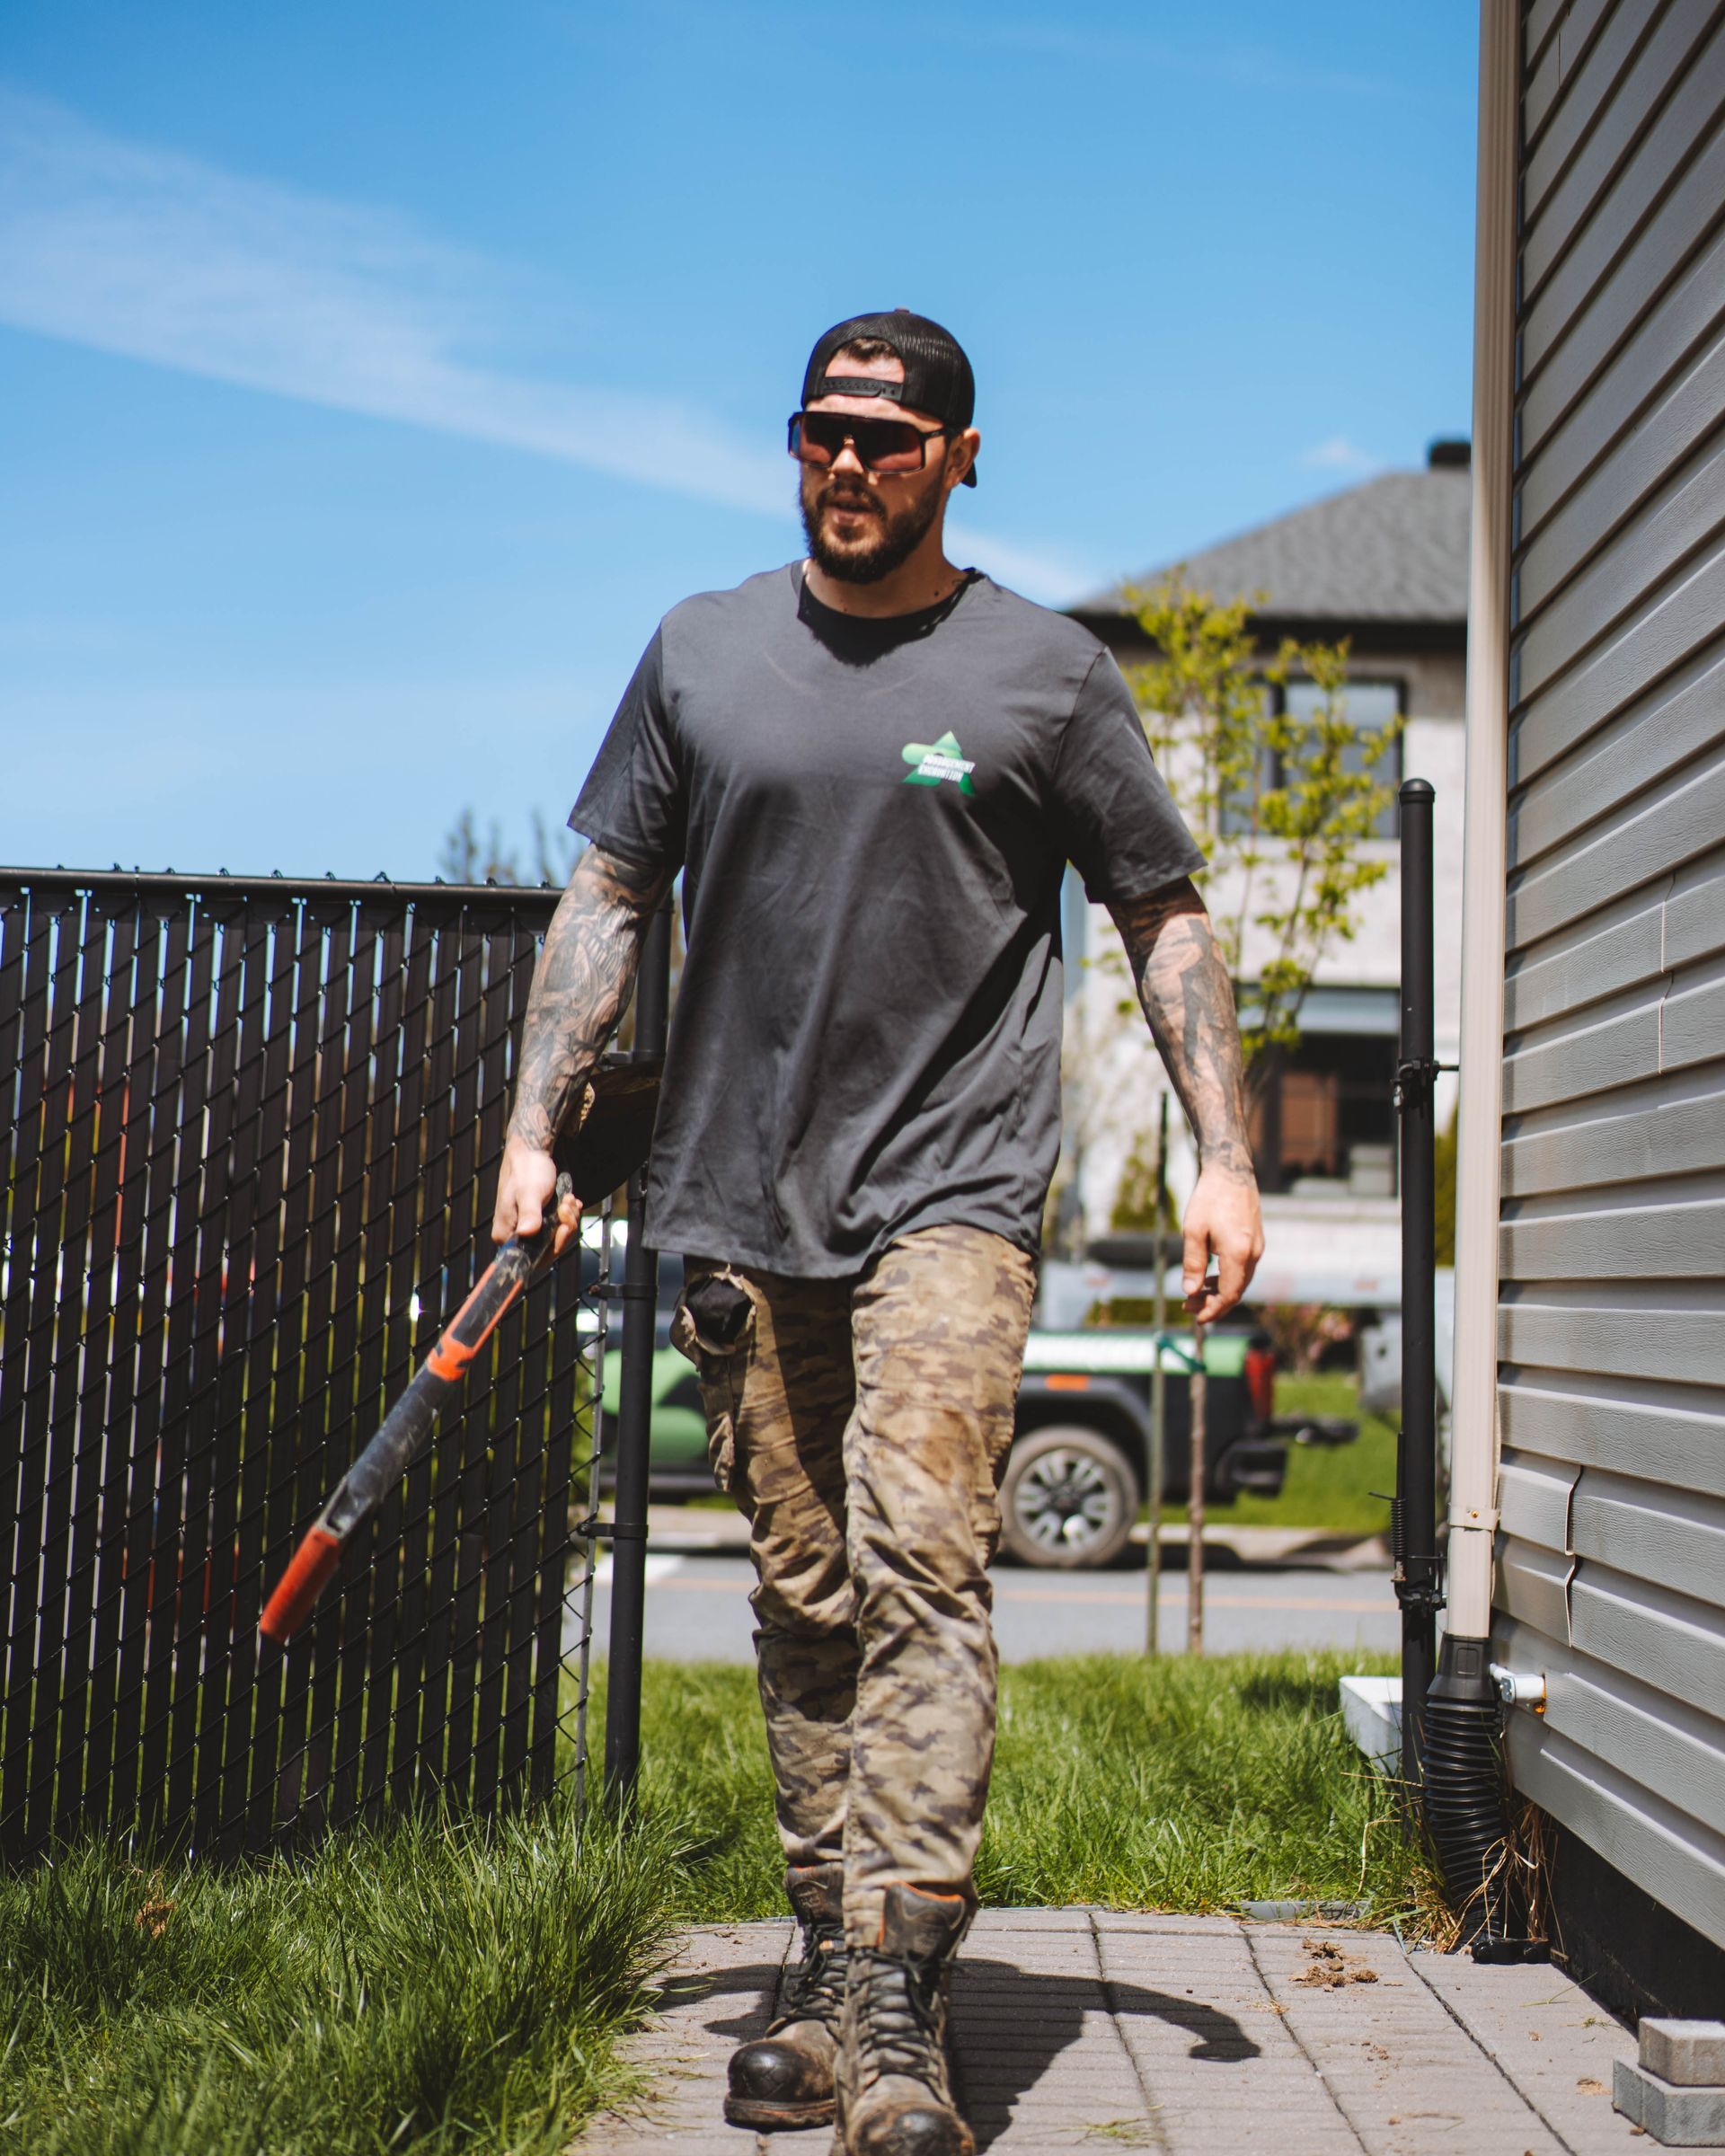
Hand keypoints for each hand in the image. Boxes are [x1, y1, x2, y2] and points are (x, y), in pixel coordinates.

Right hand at [492, 1135, 582, 1256]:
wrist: (533, 1151)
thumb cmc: (527, 1169)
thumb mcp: (529, 1192)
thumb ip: (529, 1213)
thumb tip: (526, 1232)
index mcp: (505, 1234)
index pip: (533, 1259)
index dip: (554, 1246)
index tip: (563, 1226)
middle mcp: (515, 1235)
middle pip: (548, 1248)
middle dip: (564, 1227)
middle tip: (567, 1205)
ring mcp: (527, 1227)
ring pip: (555, 1236)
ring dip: (567, 1218)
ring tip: (568, 1199)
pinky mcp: (538, 1219)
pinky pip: (558, 1226)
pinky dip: (567, 1214)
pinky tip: (569, 1200)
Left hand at [1180, 1164, 1263, 1324]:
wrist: (1231, 1172)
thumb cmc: (1209, 1199)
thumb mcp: (1194, 1231)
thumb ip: (1193, 1263)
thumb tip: (1190, 1292)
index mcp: (1239, 1253)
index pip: (1229, 1295)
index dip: (1213, 1310)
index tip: (1197, 1319)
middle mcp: (1253, 1253)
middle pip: (1236, 1291)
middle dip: (1213, 1303)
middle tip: (1188, 1306)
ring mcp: (1257, 1247)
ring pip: (1240, 1281)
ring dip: (1219, 1291)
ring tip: (1195, 1293)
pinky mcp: (1256, 1241)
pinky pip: (1243, 1269)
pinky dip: (1227, 1278)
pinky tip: (1209, 1277)